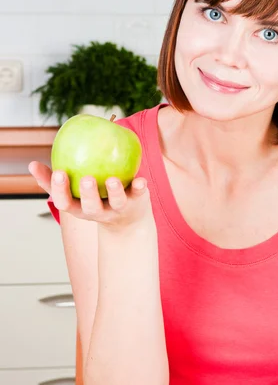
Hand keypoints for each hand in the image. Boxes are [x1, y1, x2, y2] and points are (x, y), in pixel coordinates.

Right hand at [28, 161, 152, 228]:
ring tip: (112, 180)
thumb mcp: (72, 194)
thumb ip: (53, 181)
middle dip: (88, 194)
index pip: (66, 203)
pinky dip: (140, 188)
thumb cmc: (94, 199)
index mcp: (80, 208)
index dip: (60, 190)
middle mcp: (99, 212)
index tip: (58, 172)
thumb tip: (31, 165)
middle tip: (86, 179)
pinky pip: (139, 195)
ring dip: (114, 192)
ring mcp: (118, 209)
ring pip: (116, 203)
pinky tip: (140, 179)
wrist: (127, 220)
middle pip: (91, 207)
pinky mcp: (137, 204)